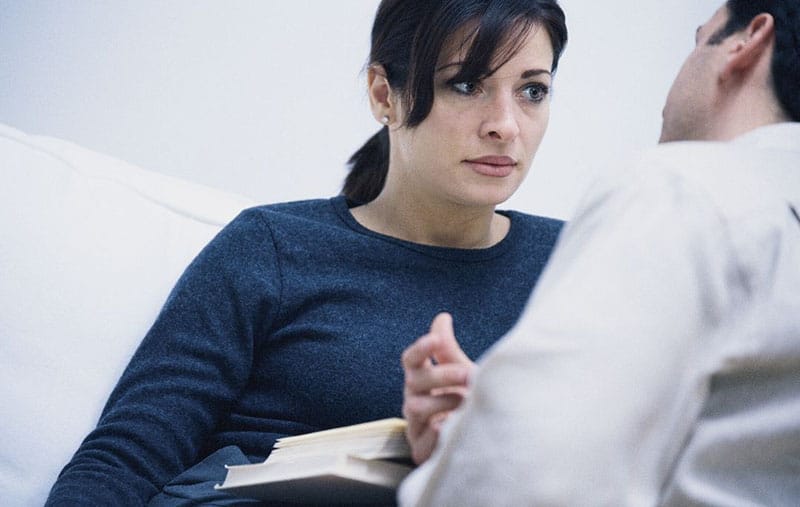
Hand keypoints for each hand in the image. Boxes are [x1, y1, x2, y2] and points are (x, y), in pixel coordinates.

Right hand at [402, 312, 475, 463]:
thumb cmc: (467, 400)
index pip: (411, 360)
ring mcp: (415, 425)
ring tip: (465, 402)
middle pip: (414, 381)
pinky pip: (421, 442)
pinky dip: (435, 434)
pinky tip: (450, 427)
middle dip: (441, 375)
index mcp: (421, 379)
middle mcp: (414, 399)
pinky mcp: (421, 449)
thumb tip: (442, 317)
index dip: (421, 348)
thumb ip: (447, 348)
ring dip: (442, 402)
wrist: (481, 436)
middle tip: (468, 374)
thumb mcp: (460, 371)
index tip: (435, 339)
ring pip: (415, 408)